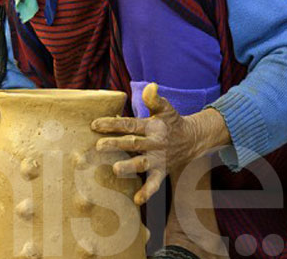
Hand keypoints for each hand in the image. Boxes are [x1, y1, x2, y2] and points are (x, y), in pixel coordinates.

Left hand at [91, 83, 229, 204]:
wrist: (192, 140)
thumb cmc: (171, 122)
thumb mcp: (166, 109)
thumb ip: (155, 99)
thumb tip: (150, 86)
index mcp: (152, 127)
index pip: (130, 124)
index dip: (113, 124)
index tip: (94, 125)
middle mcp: (154, 144)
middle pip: (133, 144)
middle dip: (116, 145)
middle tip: (99, 146)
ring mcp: (157, 159)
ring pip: (142, 164)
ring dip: (129, 167)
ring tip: (115, 169)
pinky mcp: (161, 172)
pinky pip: (155, 183)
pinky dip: (147, 192)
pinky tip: (137, 200)